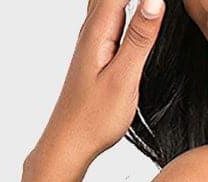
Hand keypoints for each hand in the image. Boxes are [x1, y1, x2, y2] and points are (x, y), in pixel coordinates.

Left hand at [32, 0, 164, 169]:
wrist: (68, 141)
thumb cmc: (94, 117)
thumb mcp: (122, 78)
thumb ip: (139, 38)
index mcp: (99, 31)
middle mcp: (92, 29)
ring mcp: (92, 39)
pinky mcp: (96, 51)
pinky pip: (110, 13)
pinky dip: (123, 2)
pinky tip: (131, 5)